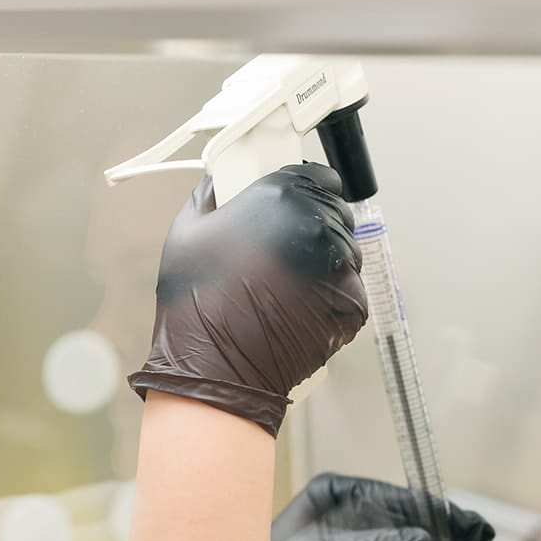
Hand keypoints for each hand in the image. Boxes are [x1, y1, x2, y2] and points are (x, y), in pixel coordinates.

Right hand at [129, 164, 366, 436]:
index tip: (294, 206)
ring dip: (325, 262)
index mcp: (284, 196)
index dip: (306, 190)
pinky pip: (349, 290)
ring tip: (288, 286)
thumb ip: (208, 195)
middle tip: (285, 252)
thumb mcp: (186, 231)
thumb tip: (216, 183)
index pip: (319, 175)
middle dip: (314, 226)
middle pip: (335, 212)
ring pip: (346, 251)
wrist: (214, 365)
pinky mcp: (353, 304)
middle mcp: (320, 225)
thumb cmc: (197, 301)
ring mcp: (341, 266)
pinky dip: (331, 298)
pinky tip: (298, 309)